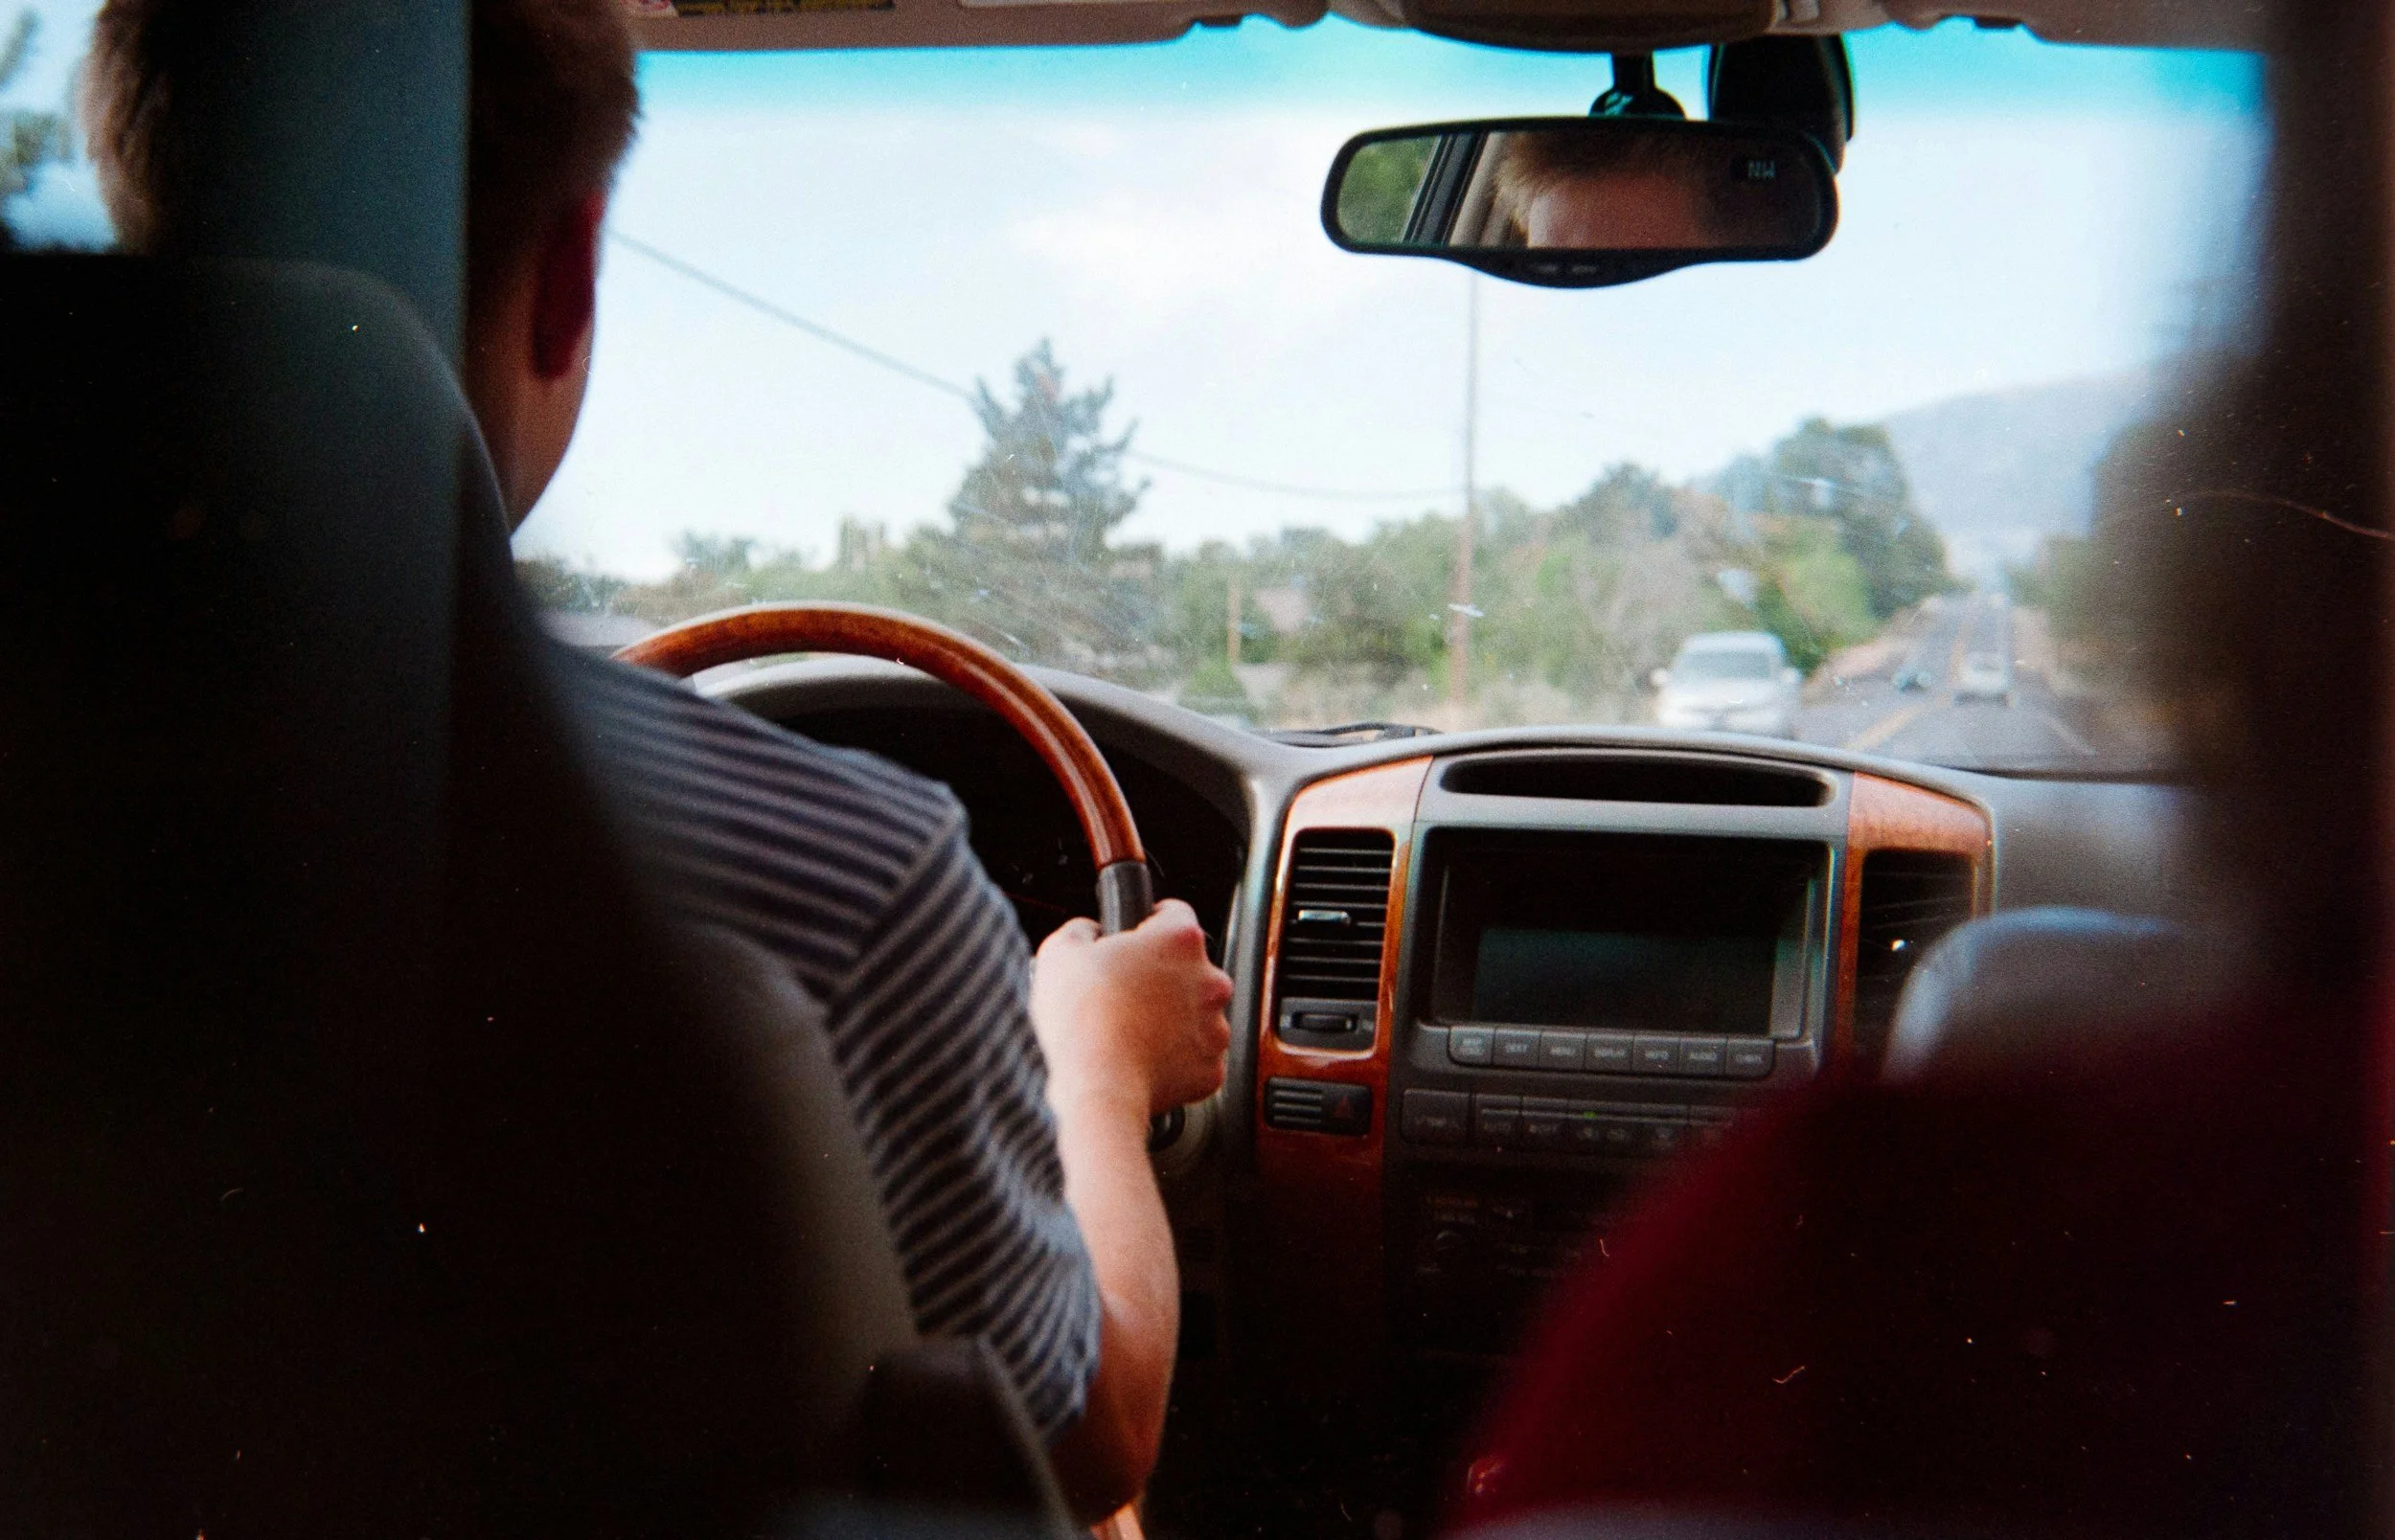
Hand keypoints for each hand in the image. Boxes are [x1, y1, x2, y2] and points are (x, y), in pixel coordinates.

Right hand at [1031, 899, 1233, 1119]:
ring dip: (1170, 1018)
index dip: (1149, 925)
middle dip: (1160, 977)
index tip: (1136, 937)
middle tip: (1123, 993)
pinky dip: (1174, 1058)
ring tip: (1129, 1030)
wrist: (1098, 1087)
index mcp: (1180, 940)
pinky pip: (1194, 1056)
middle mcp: (1209, 979)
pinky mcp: (1211, 1068)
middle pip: (1188, 968)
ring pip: (1195, 1014)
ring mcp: (1214, 1026)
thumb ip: (1082, 929)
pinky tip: (1142, 1058)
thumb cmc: (1081, 1020)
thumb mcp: (1061, 952)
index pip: (1175, 914)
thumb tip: (1089, 932)